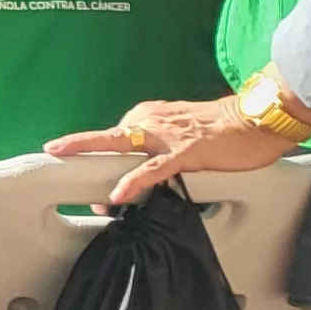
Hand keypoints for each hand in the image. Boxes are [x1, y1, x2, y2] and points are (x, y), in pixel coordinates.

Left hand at [47, 95, 300, 205]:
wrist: (257, 119)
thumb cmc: (224, 129)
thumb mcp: (180, 132)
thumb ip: (157, 147)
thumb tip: (138, 173)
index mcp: (148, 116)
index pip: (114, 137)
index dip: (97, 156)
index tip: (84, 172)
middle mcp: (150, 121)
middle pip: (108, 139)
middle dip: (80, 151)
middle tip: (54, 156)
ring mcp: (166, 136)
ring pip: (124, 150)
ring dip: (102, 171)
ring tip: (79, 187)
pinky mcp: (185, 152)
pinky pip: (153, 169)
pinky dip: (134, 181)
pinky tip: (119, 193)